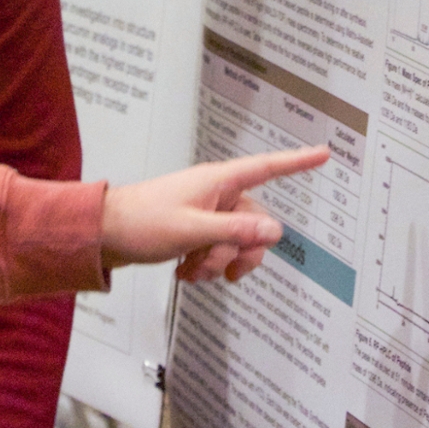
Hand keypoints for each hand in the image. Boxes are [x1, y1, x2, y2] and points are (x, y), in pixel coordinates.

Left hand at [100, 146, 328, 282]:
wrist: (103, 234)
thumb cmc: (142, 223)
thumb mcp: (192, 230)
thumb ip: (235, 230)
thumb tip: (275, 230)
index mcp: (218, 181)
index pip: (267, 168)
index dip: (297, 162)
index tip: (325, 153)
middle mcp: (216, 193)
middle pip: (254, 221)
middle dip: (239, 251)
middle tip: (216, 268)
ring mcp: (205, 212)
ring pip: (236, 241)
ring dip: (219, 262)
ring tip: (191, 271)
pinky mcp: (194, 230)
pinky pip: (217, 249)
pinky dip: (205, 265)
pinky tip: (184, 273)